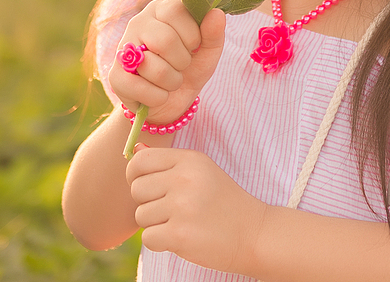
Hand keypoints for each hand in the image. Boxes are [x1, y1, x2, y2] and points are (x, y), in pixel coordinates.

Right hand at [110, 0, 224, 123]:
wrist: (174, 100)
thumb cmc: (191, 67)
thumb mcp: (208, 51)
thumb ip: (214, 32)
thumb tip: (217, 13)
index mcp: (161, 9)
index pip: (176, 11)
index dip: (192, 35)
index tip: (194, 46)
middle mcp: (139, 22)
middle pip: (164, 40)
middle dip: (182, 61)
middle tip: (181, 65)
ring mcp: (123, 48)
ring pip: (153, 67)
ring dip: (172, 82)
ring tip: (170, 80)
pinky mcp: (115, 76)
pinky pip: (139, 88)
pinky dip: (158, 97)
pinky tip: (157, 93)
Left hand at [126, 145, 267, 273]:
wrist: (253, 234)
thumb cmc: (224, 202)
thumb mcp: (201, 172)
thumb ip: (168, 162)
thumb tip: (136, 148)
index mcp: (190, 160)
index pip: (140, 160)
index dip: (136, 175)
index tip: (150, 187)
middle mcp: (185, 179)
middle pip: (136, 189)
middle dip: (147, 202)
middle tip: (170, 209)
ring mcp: (182, 206)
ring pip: (141, 215)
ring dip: (155, 224)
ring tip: (180, 223)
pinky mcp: (180, 234)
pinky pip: (147, 238)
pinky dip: (160, 242)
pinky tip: (180, 238)